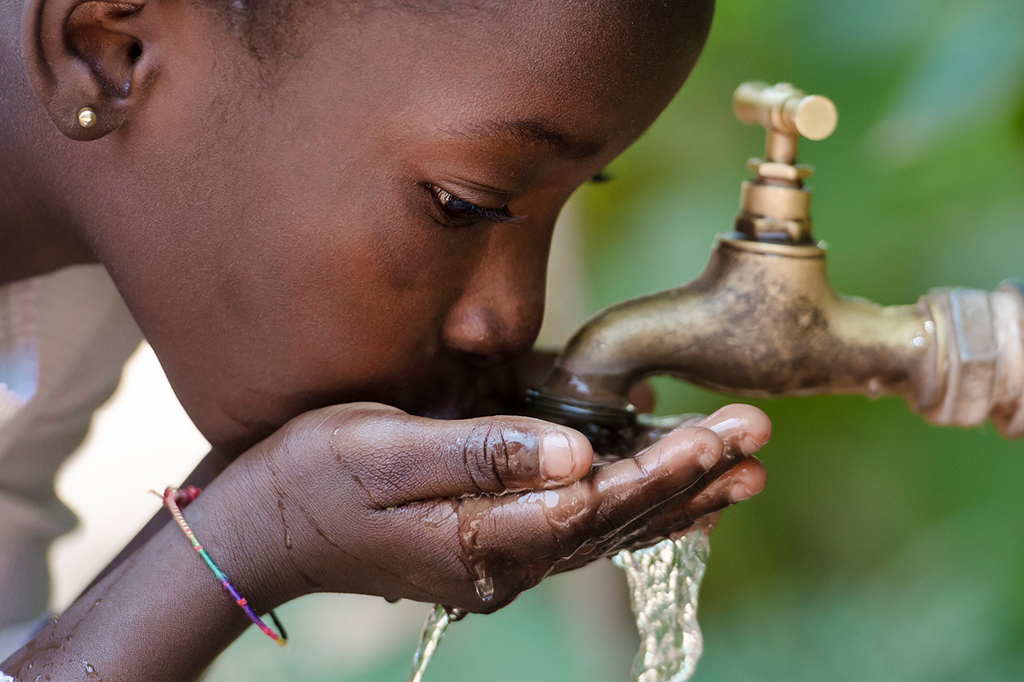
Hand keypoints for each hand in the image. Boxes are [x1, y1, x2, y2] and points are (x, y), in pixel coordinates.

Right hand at [227, 401, 767, 612]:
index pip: (597, 505)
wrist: (255, 527)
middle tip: (755, 442)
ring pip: (605, 528)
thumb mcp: (384, 452)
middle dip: (689, 478)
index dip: (664, 470)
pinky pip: (573, 526)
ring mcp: (495, 557)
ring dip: (672, 496)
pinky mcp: (484, 541)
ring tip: (736, 472)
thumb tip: (577, 458)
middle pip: (616, 520)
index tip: (724, 439)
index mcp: (482, 537)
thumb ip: (482, 454)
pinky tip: (654, 481)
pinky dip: (624, 503)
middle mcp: (501, 560)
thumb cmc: (309, 479)